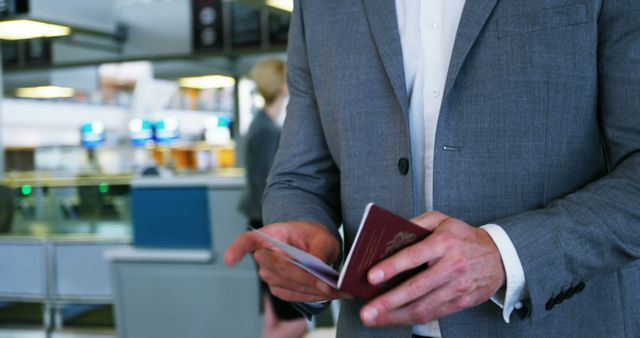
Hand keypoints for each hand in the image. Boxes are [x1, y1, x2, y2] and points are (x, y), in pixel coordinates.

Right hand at [224, 221, 345, 301]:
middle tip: (331, 284)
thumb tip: (320, 272)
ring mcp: (268, 274)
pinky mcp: (277, 288)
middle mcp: (264, 256)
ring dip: (313, 290)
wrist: (312, 244)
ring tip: (338, 290)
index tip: (229, 260)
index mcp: (271, 235)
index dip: (237, 250)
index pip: (247, 241)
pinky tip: (329, 294)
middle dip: (306, 278)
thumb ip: (320, 252)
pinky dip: (312, 296)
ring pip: (288, 285)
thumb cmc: (314, 237)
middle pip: (280, 269)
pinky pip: (293, 296)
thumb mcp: (322, 237)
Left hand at [360, 211, 504, 325]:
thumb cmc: (464, 237)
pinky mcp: (461, 302)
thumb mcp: (442, 220)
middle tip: (367, 310)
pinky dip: (411, 319)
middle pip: (416, 288)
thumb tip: (390, 234)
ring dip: (396, 315)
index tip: (372, 277)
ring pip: (423, 306)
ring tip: (374, 318)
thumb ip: (416, 223)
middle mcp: (452, 266)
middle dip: (388, 301)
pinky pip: (433, 314)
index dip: (392, 267)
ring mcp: (458, 287)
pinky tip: (394, 319)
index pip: (415, 256)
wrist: (500, 256)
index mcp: (445, 242)